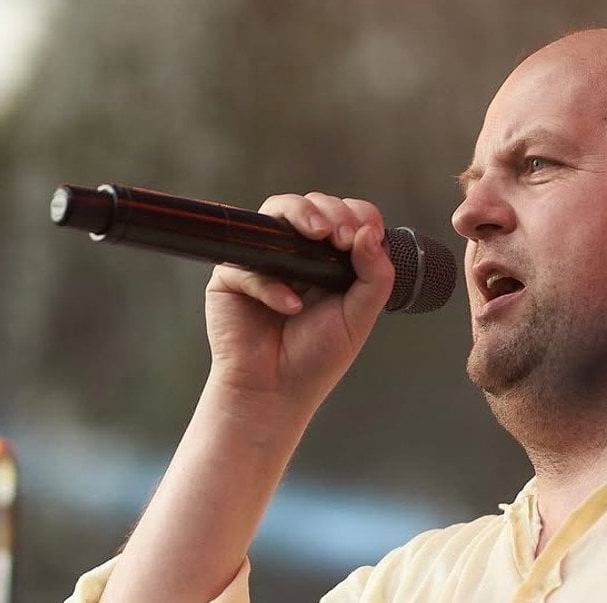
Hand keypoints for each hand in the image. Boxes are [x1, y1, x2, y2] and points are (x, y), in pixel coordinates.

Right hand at [203, 192, 394, 419]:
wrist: (275, 393)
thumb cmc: (315, 359)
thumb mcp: (359, 317)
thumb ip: (374, 276)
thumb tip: (370, 233)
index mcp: (330, 261)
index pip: (346, 218)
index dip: (357, 216)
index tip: (366, 234)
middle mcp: (296, 254)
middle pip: (312, 205)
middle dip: (332, 211)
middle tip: (342, 236)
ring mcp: (263, 261)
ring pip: (276, 212)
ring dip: (302, 214)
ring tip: (320, 235)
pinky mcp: (231, 276)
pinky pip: (249, 262)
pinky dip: (270, 283)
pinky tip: (289, 306)